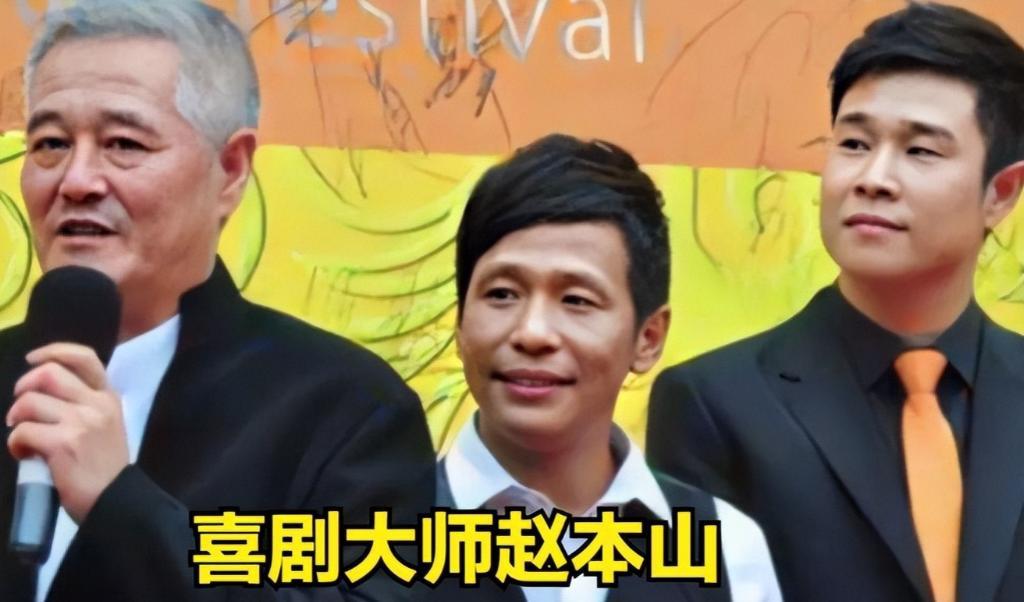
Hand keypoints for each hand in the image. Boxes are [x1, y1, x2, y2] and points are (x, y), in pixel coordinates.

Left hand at [6, 343, 127, 522]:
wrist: (115, 501)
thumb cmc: (104, 466)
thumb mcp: (105, 426)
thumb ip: (82, 404)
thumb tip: (41, 393)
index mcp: (108, 397)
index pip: (84, 358)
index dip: (53, 351)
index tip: (33, 360)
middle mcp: (97, 404)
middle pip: (48, 373)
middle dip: (23, 388)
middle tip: (21, 410)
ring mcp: (81, 422)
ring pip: (29, 402)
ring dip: (17, 420)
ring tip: (23, 437)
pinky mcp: (62, 444)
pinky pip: (23, 432)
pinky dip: (15, 444)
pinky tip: (25, 455)